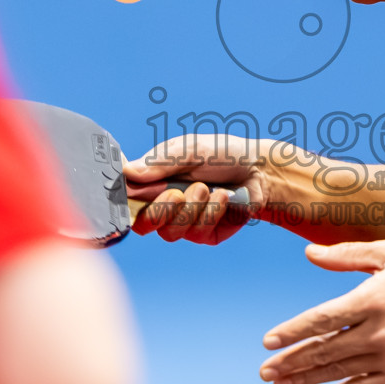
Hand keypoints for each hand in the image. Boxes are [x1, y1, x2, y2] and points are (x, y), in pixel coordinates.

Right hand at [125, 135, 277, 244]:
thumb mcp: (189, 149)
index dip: (126, 202)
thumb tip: (127, 171)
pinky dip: (210, 213)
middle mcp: (164, 204)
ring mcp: (183, 221)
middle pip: (142, 225)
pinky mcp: (204, 234)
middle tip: (176, 194)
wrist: (258, 170)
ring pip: (170, 232)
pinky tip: (222, 197)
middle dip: (159, 211)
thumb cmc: (222, 154)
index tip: (137, 194)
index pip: (126, 199)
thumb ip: (159, 162)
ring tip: (208, 189)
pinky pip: (196, 233)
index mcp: (153, 182)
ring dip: (191, 209)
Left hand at [259, 241, 384, 383]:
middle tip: (264, 371)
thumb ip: (347, 254)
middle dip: (292, 360)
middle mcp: (380, 331)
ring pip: (340, 371)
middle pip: (326, 349)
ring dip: (306, 379)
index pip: (323, 318)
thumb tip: (309, 252)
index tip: (268, 340)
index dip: (293, 330)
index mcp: (373, 298)